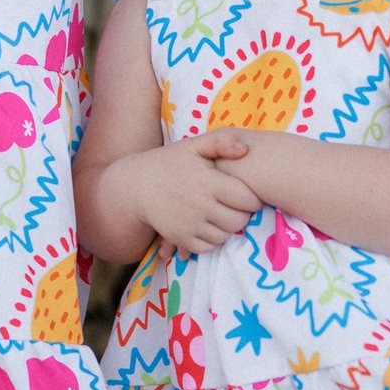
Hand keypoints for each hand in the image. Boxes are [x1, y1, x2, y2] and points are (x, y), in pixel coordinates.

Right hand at [122, 130, 262, 255]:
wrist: (136, 186)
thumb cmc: (169, 162)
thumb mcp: (193, 146)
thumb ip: (220, 141)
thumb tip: (245, 149)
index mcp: (208, 182)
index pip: (247, 199)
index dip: (253, 199)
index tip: (247, 195)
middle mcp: (200, 206)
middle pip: (239, 221)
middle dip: (243, 215)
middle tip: (237, 208)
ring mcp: (190, 224)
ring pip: (225, 236)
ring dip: (227, 228)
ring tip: (222, 215)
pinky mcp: (181, 238)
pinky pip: (208, 247)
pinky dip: (211, 240)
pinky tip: (207, 226)